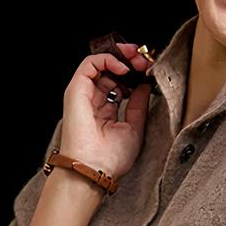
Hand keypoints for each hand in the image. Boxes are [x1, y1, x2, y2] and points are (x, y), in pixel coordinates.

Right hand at [59, 41, 153, 181]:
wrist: (95, 169)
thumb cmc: (111, 158)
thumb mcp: (134, 128)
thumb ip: (139, 105)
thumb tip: (144, 85)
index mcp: (106, 111)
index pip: (119, 83)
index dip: (134, 73)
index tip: (150, 70)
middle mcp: (93, 101)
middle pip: (110, 71)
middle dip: (129, 61)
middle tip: (145, 60)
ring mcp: (83, 94)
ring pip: (100, 64)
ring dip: (121, 57)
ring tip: (138, 60)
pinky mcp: (76, 90)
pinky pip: (89, 64)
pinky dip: (107, 59)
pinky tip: (123, 68)